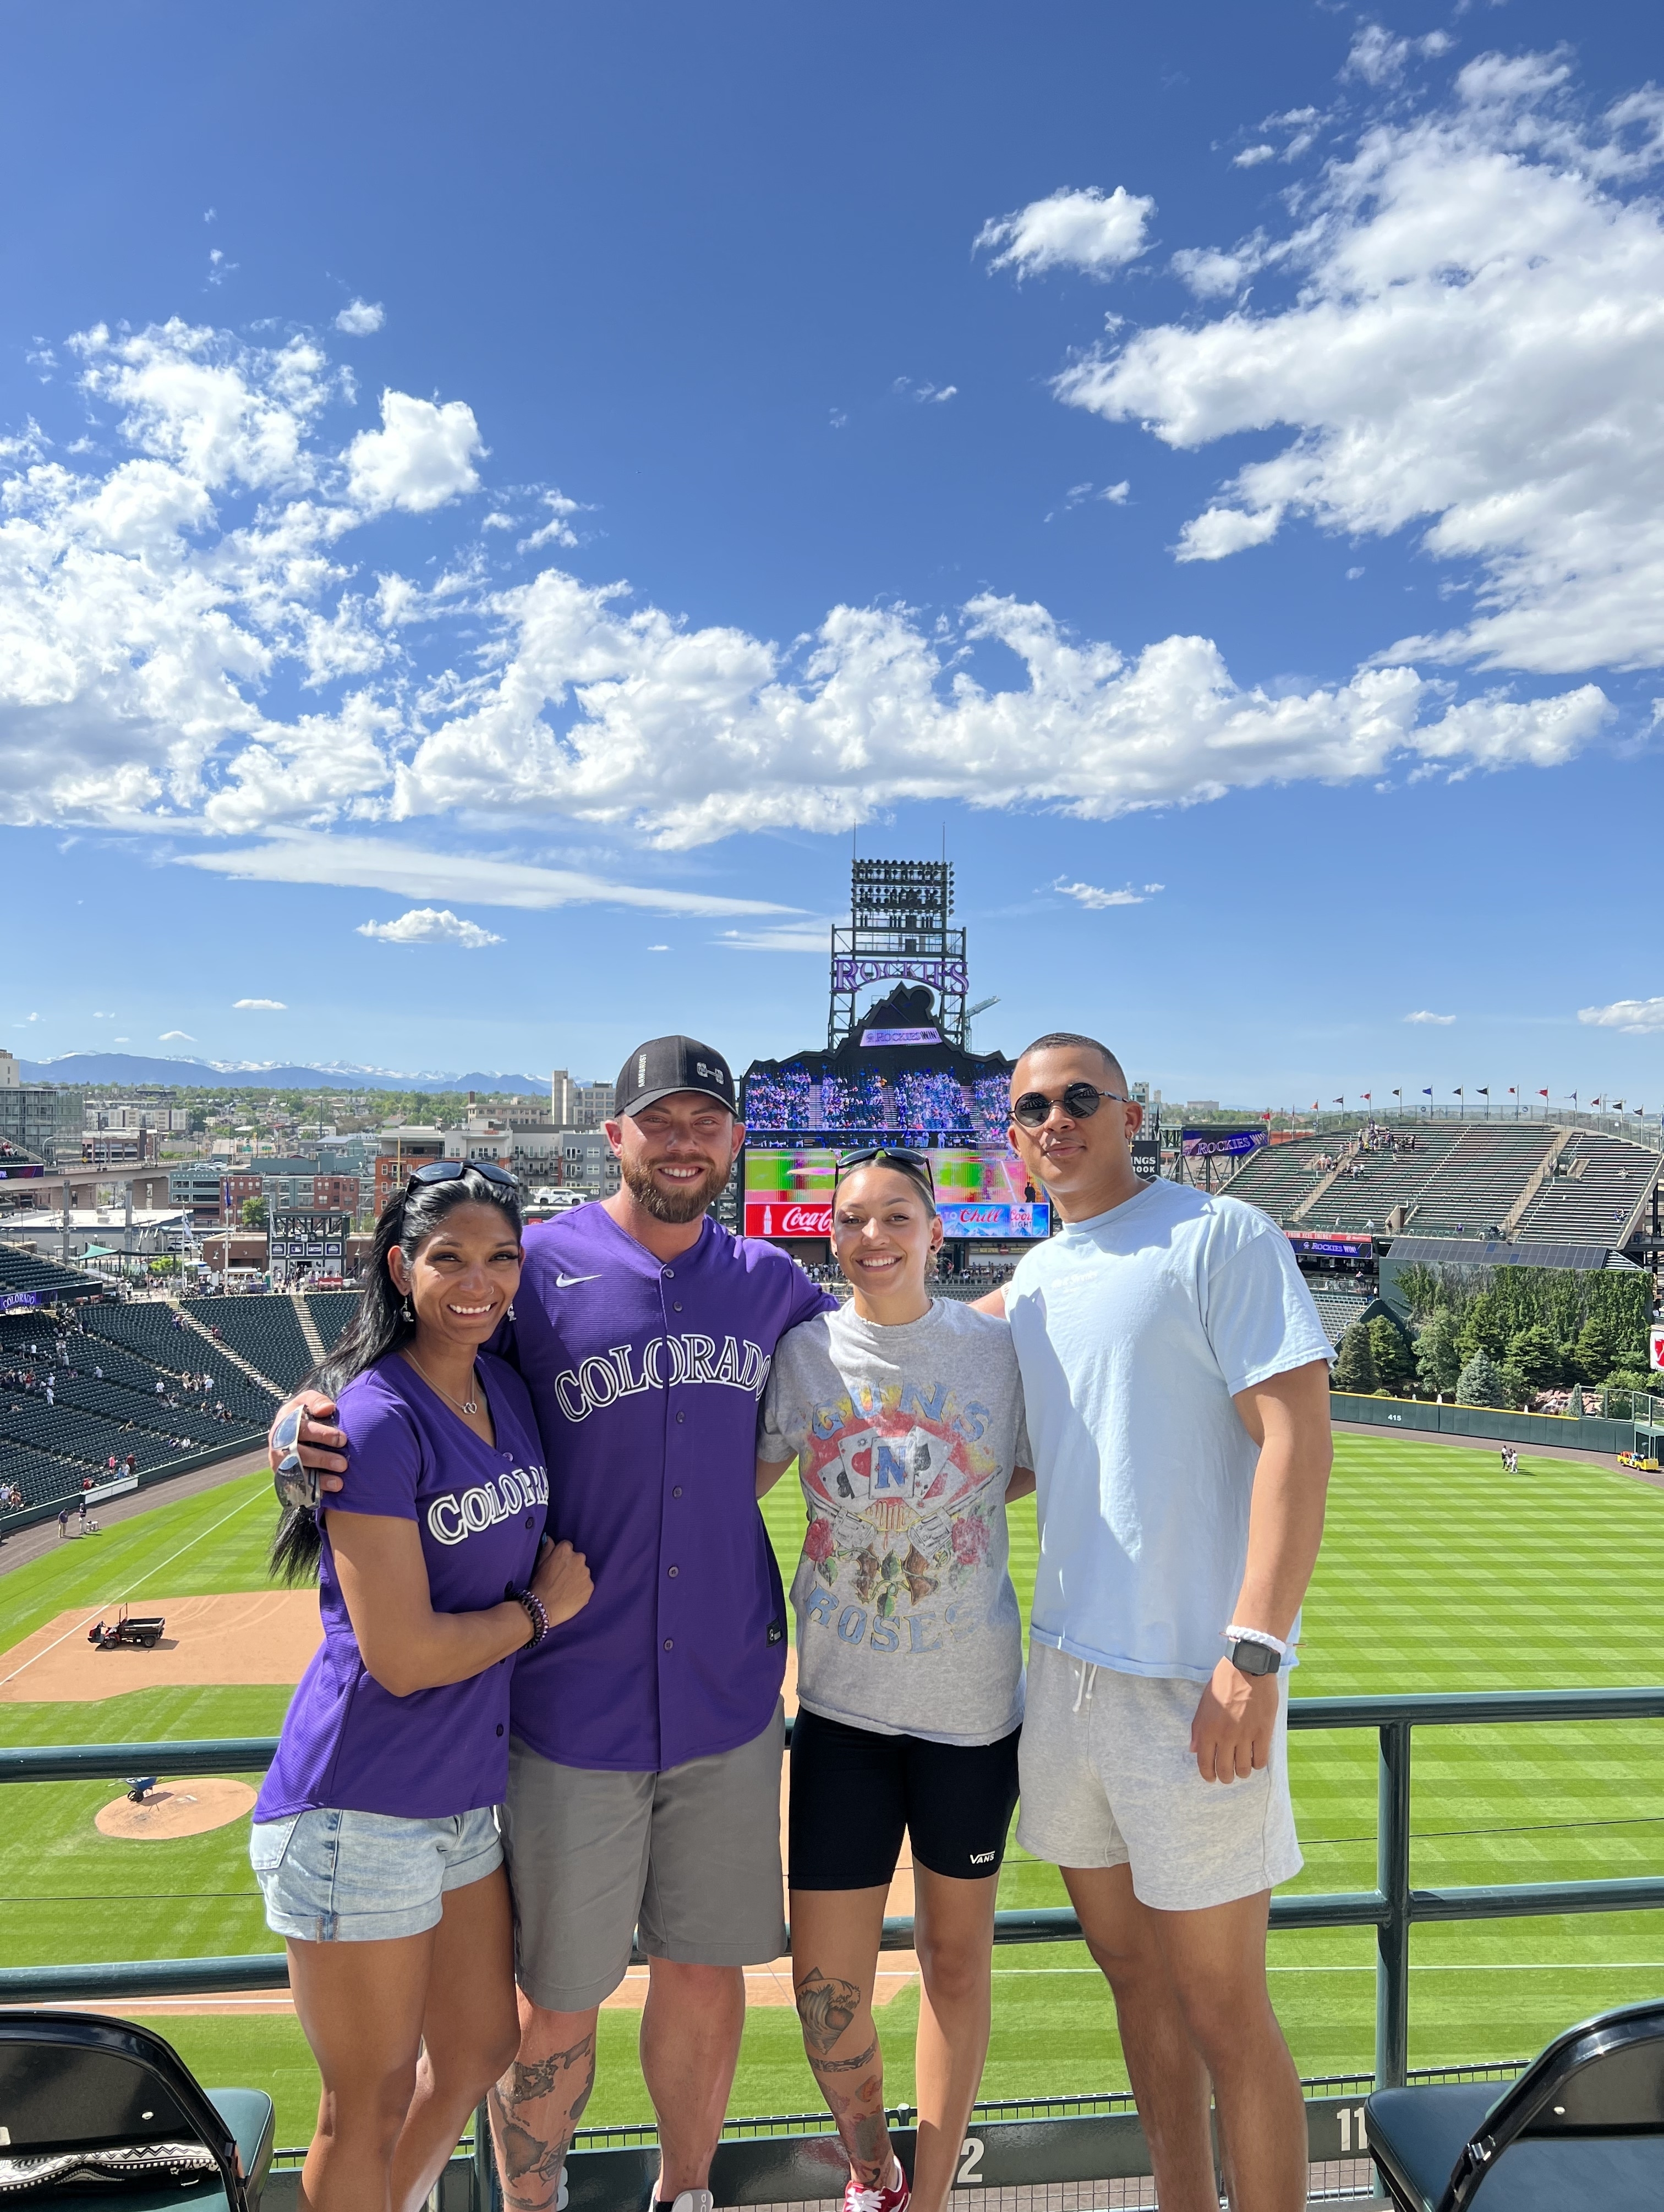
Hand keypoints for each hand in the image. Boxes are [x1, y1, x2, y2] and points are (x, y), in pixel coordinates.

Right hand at [268, 1389, 347, 1494]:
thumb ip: (316, 1401)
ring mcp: (279, 1464)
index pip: (300, 1429)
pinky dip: (313, 1490)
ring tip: (339, 1483)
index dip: (321, 1434)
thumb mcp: (306, 1402)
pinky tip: (329, 1491)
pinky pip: (297, 1487)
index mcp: (284, 1424)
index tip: (342, 1439)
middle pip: (298, 1454)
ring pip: (297, 1474)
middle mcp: (278, 1445)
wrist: (290, 1433)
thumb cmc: (303, 1415)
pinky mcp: (284, 1478)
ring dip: (318, 1479)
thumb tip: (328, 1409)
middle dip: (321, 1459)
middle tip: (343, 1464)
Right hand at [531, 1536, 591, 1627]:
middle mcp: (578, 1558)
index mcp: (565, 1550)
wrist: (544, 1607)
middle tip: (561, 1578)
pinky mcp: (590, 1587)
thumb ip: (547, 1548)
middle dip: (571, 1565)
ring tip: (566, 1589)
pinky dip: (581, 1589)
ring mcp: (586, 1573)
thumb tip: (549, 1538)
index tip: (557, 1566)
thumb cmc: (539, 1585)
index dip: (561, 1556)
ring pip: (583, 1572)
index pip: (566, 1546)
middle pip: (577, 1558)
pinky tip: (571, 1596)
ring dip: (577, 1577)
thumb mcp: (540, 1564)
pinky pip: (586, 1585)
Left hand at [1189, 1657, 1277, 1783]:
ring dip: (1242, 1772)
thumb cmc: (1224, 1682)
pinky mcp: (1263, 1733)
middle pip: (1225, 1771)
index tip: (1211, 1778)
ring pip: (1243, 1769)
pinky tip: (1255, 1758)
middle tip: (1228, 1775)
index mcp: (1208, 1729)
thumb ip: (1198, 1728)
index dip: (1208, 1775)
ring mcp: (1245, 1735)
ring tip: (1243, 1767)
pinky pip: (1260, 1760)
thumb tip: (1194, 1750)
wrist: (1248, 1667)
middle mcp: (1225, 1736)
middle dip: (1226, 1777)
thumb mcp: (1204, 1703)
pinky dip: (1257, 1764)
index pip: (1205, 1763)